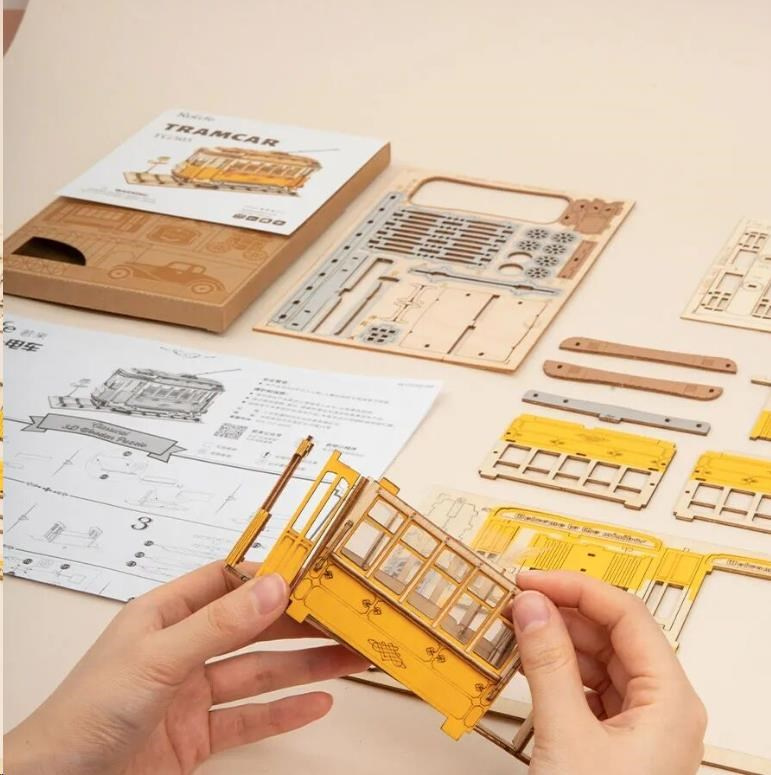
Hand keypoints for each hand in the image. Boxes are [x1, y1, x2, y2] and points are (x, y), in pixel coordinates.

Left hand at [6, 562, 367, 774]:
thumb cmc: (86, 715)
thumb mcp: (158, 658)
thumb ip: (219, 625)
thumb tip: (274, 586)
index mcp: (165, 615)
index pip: (227, 581)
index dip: (269, 575)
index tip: (314, 571)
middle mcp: (182, 649)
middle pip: (252, 628)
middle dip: (300, 623)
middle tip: (345, 616)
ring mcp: (191, 695)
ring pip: (259, 673)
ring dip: (304, 667)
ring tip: (348, 657)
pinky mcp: (197, 738)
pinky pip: (250, 719)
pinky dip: (284, 713)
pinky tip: (317, 704)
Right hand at [511, 571, 706, 774]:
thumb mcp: (566, 735)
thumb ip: (548, 665)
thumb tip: (534, 608)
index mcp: (672, 703)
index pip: (627, 615)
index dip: (577, 589)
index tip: (534, 581)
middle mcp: (664, 711)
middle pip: (613, 634)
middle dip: (563, 613)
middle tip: (521, 602)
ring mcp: (641, 727)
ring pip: (598, 660)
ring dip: (556, 641)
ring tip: (519, 630)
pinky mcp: (617, 743)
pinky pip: (588, 688)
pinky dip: (557, 672)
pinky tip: (531, 664)